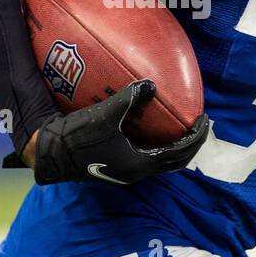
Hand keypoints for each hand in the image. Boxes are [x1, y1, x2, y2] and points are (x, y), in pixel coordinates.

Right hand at [30, 79, 208, 185]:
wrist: (50, 154)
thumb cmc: (78, 137)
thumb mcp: (105, 115)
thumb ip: (130, 98)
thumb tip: (151, 83)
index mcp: (140, 164)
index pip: (180, 153)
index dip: (196, 137)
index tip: (205, 121)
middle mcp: (137, 173)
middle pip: (175, 162)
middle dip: (190, 145)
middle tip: (200, 125)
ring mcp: (126, 172)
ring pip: (161, 162)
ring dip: (174, 147)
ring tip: (181, 127)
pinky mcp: (116, 167)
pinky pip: (147, 157)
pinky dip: (158, 146)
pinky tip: (153, 129)